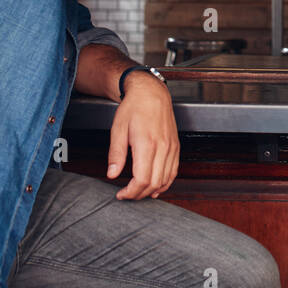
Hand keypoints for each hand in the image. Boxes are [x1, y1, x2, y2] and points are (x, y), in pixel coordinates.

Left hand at [107, 71, 179, 199]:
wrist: (151, 93)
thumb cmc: (134, 107)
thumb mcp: (118, 129)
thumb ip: (116, 154)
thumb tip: (112, 174)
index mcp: (147, 143)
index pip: (142, 179)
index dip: (131, 192)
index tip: (121, 194)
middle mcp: (163, 147)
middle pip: (154, 183)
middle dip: (139, 194)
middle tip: (127, 195)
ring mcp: (171, 148)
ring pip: (166, 180)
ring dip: (152, 190)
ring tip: (138, 192)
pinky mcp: (175, 147)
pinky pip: (174, 171)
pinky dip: (165, 183)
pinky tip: (156, 187)